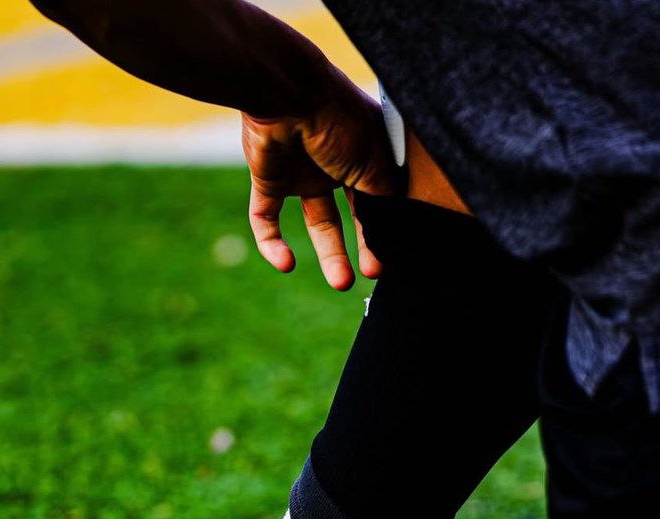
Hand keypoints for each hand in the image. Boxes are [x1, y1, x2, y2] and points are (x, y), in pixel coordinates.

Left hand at [242, 74, 394, 289]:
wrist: (287, 94)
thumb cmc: (340, 120)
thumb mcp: (374, 162)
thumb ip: (384, 198)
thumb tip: (393, 232)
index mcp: (365, 153)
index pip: (378, 199)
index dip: (383, 228)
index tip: (391, 255)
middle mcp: (335, 164)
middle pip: (349, 215)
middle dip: (360, 247)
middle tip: (370, 274)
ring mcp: (300, 172)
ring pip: (314, 221)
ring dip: (328, 253)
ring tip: (341, 282)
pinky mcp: (268, 180)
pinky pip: (266, 219)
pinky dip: (272, 244)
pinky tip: (286, 264)